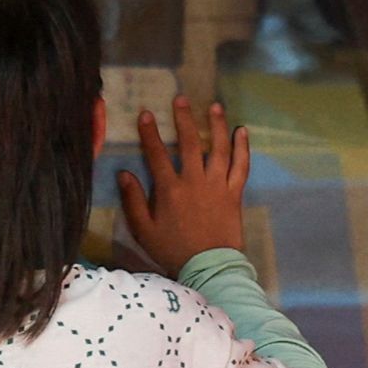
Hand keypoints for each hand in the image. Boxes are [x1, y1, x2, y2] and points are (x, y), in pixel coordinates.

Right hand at [118, 100, 254, 272]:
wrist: (208, 268)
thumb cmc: (173, 250)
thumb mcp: (144, 229)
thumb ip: (133, 201)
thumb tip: (124, 173)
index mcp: (170, 189)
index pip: (157, 154)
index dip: (150, 133)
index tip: (146, 114)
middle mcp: (194, 181)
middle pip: (190, 143)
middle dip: (184, 119)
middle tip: (181, 99)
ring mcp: (217, 185)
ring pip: (218, 148)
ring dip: (216, 125)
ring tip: (215, 107)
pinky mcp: (234, 193)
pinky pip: (241, 166)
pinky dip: (242, 148)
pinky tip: (242, 132)